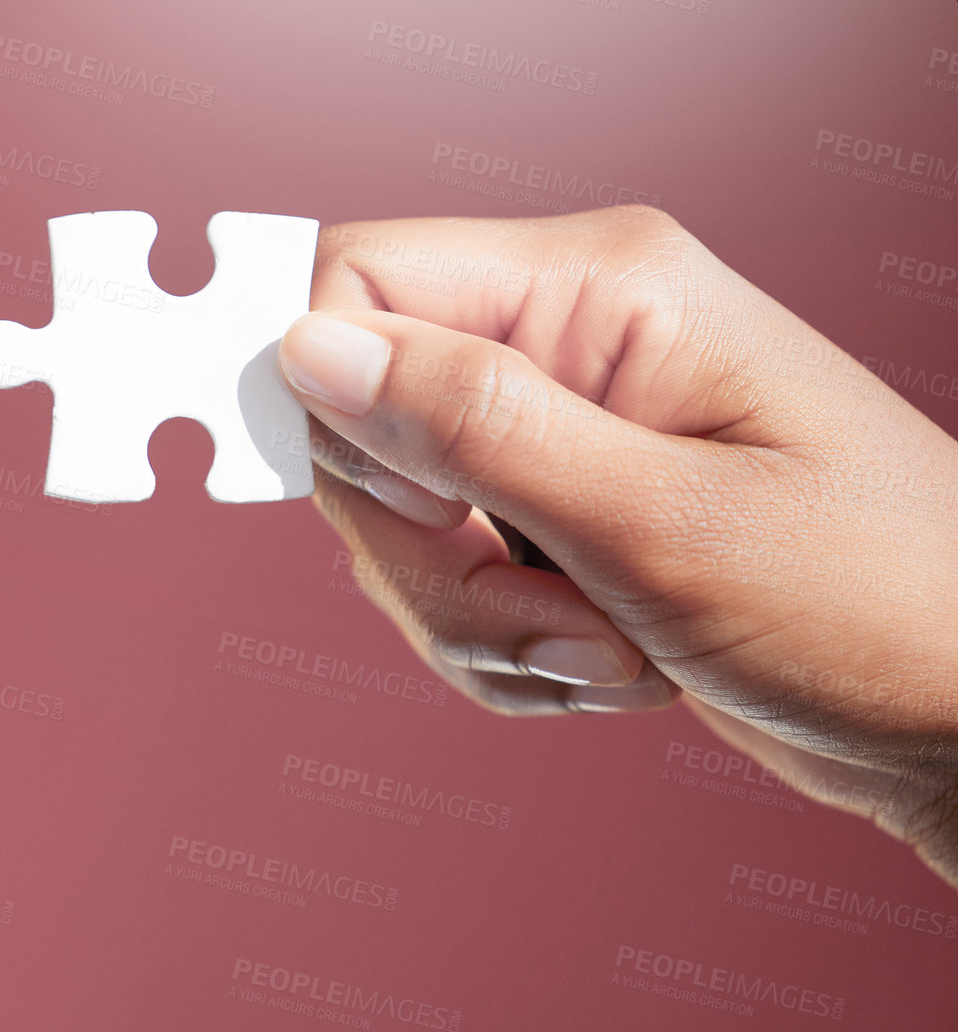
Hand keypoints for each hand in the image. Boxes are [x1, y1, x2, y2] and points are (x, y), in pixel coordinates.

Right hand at [279, 206, 957, 883]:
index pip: (361, 280)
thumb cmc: (880, 605)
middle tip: (552, 615)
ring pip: (398, 523)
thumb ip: (478, 426)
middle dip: (431, 557)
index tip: (426, 513)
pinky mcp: (559, 514)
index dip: (340, 404)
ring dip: (478, 620)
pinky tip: (611, 664)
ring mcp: (562, 433)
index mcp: (601, 291)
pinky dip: (504, 651)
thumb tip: (309, 348)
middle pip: (362, 427)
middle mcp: (570, 344)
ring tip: (612, 651)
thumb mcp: (667, 524)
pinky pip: (448, 582)